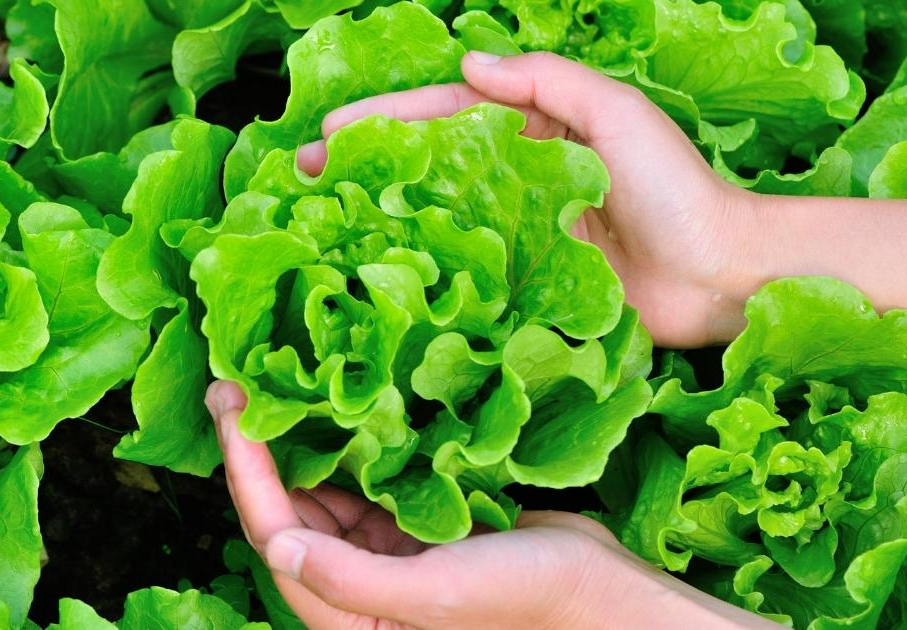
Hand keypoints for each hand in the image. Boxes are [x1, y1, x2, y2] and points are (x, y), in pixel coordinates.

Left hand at [206, 380, 778, 628]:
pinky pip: (362, 479)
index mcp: (350, 619)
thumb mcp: (434, 593)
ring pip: (321, 491)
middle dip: (259, 449)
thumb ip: (350, 579)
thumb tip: (275, 543)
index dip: (245, 472)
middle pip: (287, 511)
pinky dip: (346, 442)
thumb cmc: (524, 598)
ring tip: (276, 381)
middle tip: (236, 381)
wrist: (600, 586)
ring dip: (299, 441)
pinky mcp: (409, 525)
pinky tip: (333, 400)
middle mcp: (356, 588)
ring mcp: (382, 553)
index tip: (230, 405)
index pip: (276, 537)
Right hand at [297, 51, 755, 347]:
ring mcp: (517, 236)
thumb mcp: (616, 114)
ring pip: (435, 220)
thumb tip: (467, 65)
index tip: (326, 132)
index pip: (442, 118)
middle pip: (425, 168)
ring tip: (322, 229)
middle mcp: (516, 181)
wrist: (723, 273)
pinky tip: (381, 282)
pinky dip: (423, 274)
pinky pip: (466, 275)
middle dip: (362, 169)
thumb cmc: (677, 189)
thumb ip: (546, 83)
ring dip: (379, 220)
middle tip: (300, 180)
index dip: (382, 121)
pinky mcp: (526, 286)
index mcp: (533, 131)